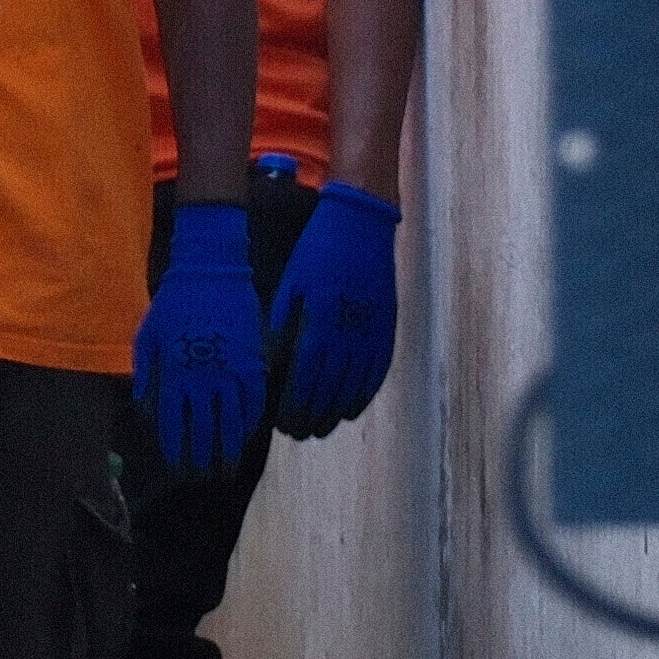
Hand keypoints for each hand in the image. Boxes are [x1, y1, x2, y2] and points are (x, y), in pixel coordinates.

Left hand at [131, 200, 267, 477]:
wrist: (212, 271)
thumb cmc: (174, 303)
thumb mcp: (148, 336)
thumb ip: (147, 375)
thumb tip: (145, 410)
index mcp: (175, 373)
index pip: (174, 423)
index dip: (176, 449)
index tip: (179, 467)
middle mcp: (203, 378)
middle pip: (204, 430)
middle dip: (203, 458)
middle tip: (204, 478)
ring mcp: (232, 370)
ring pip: (232, 421)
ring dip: (230, 449)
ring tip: (227, 469)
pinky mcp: (255, 360)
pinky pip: (255, 400)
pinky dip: (252, 421)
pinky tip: (249, 434)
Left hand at [266, 183, 402, 440]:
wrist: (362, 224)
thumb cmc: (317, 252)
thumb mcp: (290, 285)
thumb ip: (282, 325)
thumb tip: (270, 363)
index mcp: (320, 322)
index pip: (306, 378)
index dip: (295, 405)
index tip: (283, 425)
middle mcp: (348, 333)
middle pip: (330, 389)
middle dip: (313, 416)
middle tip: (299, 434)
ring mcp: (371, 332)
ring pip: (355, 386)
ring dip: (338, 412)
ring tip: (323, 429)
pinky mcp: (388, 326)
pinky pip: (378, 370)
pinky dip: (366, 394)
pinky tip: (353, 409)